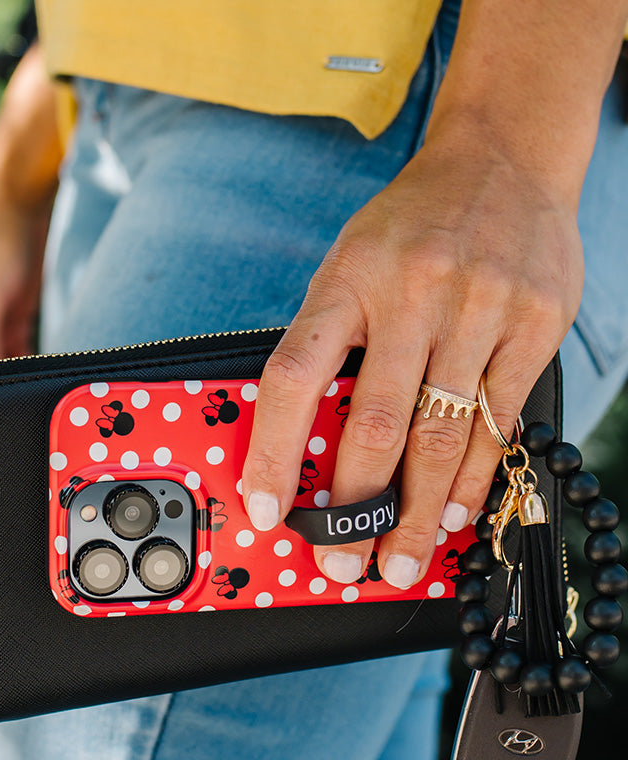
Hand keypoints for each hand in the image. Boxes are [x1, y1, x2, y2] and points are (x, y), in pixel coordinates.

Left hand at [242, 119, 583, 587]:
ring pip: (441, 435)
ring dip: (417, 512)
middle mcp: (411, 293)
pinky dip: (472, 477)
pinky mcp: (532, 325)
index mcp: (347, 280)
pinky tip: (452, 513)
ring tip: (400, 560)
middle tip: (345, 561)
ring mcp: (478, 308)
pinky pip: (498, 420)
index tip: (266, 509)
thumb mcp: (349, 263)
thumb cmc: (413, 224)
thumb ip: (331, 341)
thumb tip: (301, 436)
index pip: (293, 377)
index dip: (272, 452)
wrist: (502, 159)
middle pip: (375, 425)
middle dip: (358, 510)